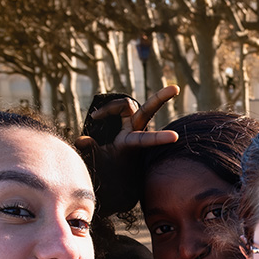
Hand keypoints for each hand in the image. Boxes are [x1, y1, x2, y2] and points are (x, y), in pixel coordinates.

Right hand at [76, 86, 181, 213]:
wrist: (113, 171)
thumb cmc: (107, 169)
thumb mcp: (97, 161)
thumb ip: (89, 150)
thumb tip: (82, 140)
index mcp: (131, 144)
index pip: (146, 139)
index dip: (159, 137)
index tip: (175, 137)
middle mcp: (135, 131)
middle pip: (147, 110)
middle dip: (161, 98)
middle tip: (175, 88)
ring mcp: (132, 124)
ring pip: (127, 104)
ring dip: (111, 106)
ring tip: (95, 117)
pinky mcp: (128, 120)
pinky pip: (117, 106)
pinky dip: (107, 109)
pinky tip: (96, 117)